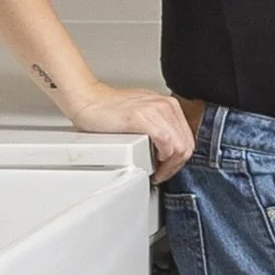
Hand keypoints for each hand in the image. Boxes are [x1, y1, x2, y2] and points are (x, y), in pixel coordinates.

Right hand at [62, 83, 196, 180]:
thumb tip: (166, 148)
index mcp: (168, 105)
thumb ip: (157, 127)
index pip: (187, 138)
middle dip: (176, 166)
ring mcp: (156, 110)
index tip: (167, 168)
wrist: (87, 100)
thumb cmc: (107, 109)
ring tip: (156, 172)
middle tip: (162, 174)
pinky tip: (152, 165)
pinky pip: (167, 144)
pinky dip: (163, 160)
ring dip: (170, 166)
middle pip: (187, 144)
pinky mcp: (143, 118)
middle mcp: (166, 105)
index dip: (179, 159)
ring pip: (180, 147)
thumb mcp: (142, 115)